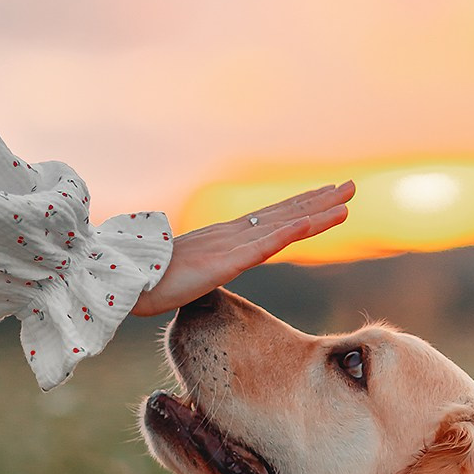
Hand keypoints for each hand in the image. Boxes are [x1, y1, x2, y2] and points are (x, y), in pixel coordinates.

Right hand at [131, 181, 353, 316]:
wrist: (123, 282)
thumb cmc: (144, 282)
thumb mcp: (183, 279)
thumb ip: (198, 277)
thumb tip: (198, 287)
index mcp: (222, 239)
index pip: (269, 219)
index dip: (299, 207)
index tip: (325, 196)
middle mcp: (230, 235)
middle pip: (283, 213)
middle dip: (318, 200)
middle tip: (350, 186)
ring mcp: (229, 245)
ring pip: (283, 224)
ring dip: (317, 212)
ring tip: (347, 200)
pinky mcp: (225, 261)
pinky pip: (265, 244)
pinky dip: (291, 231)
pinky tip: (314, 222)